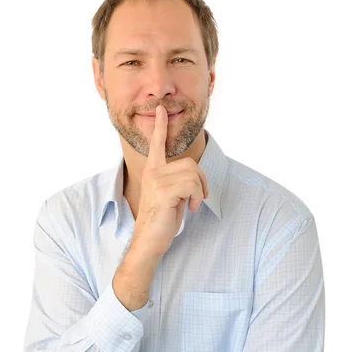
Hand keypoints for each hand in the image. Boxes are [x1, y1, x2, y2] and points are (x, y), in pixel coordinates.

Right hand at [133, 105, 208, 256]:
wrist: (149, 241)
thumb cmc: (161, 220)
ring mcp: (157, 181)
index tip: (160, 109)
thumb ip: (178, 182)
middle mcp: (153, 172)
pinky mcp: (164, 191)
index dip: (160, 126)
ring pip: (193, 173)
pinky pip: (192, 185)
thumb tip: (194, 180)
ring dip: (200, 191)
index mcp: (153, 171)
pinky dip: (197, 197)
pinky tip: (190, 209)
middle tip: (198, 197)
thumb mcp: (171, 196)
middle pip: (190, 163)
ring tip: (192, 204)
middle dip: (201, 181)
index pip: (156, 144)